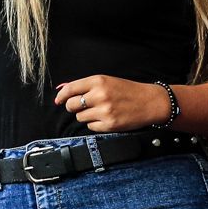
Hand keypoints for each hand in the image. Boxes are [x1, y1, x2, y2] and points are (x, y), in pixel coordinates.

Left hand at [54, 75, 170, 132]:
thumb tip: (63, 90)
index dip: (61, 96)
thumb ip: (86, 85)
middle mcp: (100, 95)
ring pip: (80, 117)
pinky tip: (105, 118)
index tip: (58, 100)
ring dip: (85, 116)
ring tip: (98, 111)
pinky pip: (91, 127)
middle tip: (81, 106)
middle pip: (72, 105)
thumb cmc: (127, 90)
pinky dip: (95, 124)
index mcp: (99, 81)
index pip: (70, 89)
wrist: (149, 102)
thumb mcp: (107, 81)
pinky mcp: (109, 125)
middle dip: (73, 107)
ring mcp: (104, 111)